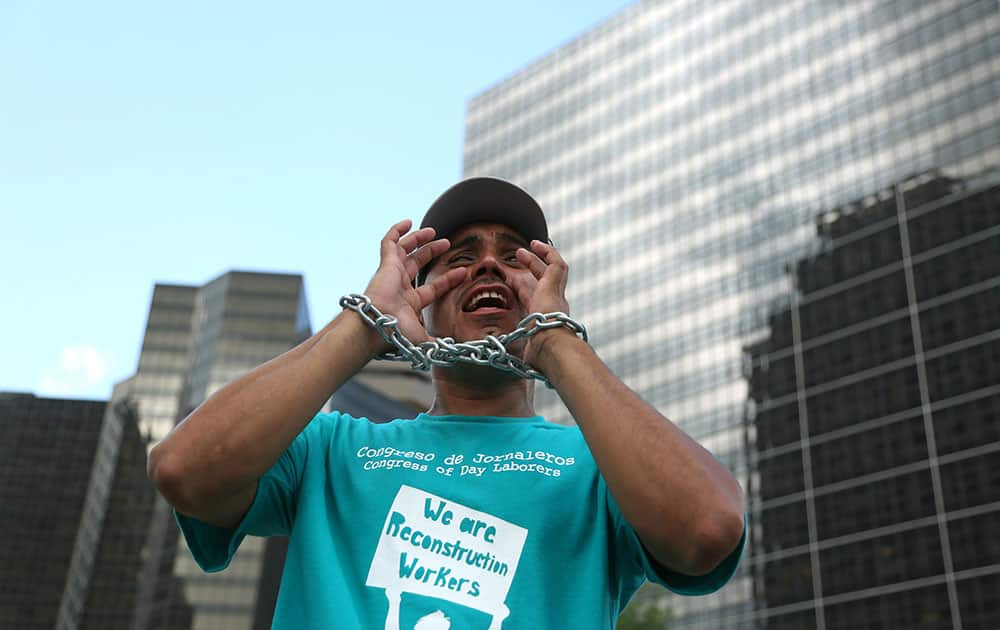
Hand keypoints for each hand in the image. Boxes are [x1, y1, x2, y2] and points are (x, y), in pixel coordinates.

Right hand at [361, 220, 466, 352]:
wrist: (378, 325)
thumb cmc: (397, 334)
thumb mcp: (423, 339)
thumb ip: (438, 344)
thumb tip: (457, 351)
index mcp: (410, 304)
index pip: (432, 288)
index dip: (448, 279)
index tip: (463, 272)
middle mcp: (400, 287)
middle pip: (417, 264)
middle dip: (432, 253)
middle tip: (446, 243)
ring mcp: (392, 274)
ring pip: (404, 251)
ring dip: (418, 239)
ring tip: (432, 231)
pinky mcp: (385, 264)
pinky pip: (389, 242)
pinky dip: (396, 231)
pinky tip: (407, 222)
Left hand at [512, 240, 575, 365]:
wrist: (554, 350)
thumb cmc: (541, 358)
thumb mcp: (528, 354)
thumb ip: (526, 354)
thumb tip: (521, 364)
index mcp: (546, 320)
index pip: (534, 299)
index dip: (524, 289)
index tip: (512, 282)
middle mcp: (556, 306)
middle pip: (544, 282)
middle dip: (532, 269)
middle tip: (519, 257)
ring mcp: (557, 296)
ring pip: (553, 270)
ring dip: (539, 258)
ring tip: (526, 247)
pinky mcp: (555, 286)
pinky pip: (556, 263)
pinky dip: (547, 252)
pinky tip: (535, 245)